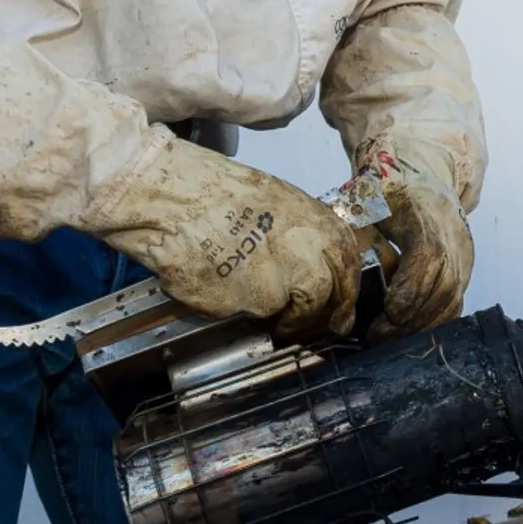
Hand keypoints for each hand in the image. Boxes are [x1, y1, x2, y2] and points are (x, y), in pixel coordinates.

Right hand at [82, 130, 361, 336]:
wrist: (172, 197)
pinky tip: (223, 293)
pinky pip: (251, 315)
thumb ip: (303, 237)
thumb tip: (314, 268)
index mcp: (321, 225)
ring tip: (258, 310)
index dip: (345, 295)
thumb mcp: (278, 204)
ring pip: (292, 314)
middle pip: (331, 300)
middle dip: (322, 319)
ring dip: (282, 320)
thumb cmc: (215, 193)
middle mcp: (312, 254)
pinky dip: (239, 310)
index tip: (341, 313)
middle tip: (310, 330)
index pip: (349, 270)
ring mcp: (284, 282)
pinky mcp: (253, 303)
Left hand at [352, 135, 472, 340]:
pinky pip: (455, 302)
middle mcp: (452, 237)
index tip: (390, 312)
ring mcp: (463, 255)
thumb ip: (349, 227)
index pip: (430, 256)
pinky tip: (408, 332)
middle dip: (411, 318)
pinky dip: (433, 322)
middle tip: (377, 336)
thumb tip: (328, 265)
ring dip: (421, 325)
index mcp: (425, 214)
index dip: (413, 288)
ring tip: (388, 339)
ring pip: (452, 300)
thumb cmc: (387, 190)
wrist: (425, 177)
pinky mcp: (465, 268)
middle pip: (443, 286)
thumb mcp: (364, 198)